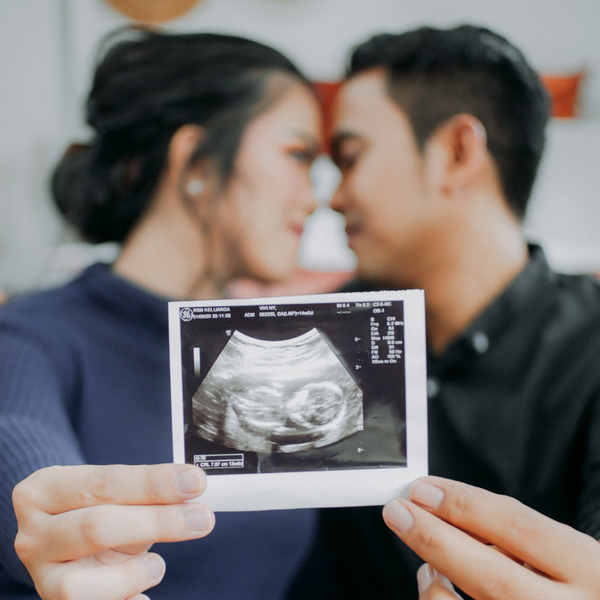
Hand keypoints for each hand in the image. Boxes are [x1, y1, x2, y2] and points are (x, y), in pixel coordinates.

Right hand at [12, 463, 214, 599]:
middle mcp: (33, 534)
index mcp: (45, 489)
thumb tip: (194, 486)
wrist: (69, 543)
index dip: (154, 483)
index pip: (104, 482)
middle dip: (157, 522)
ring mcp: (39, 576)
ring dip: (131, 574)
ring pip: (78, 585)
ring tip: (156, 565)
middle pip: (97, 527)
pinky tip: (144, 595)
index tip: (195, 482)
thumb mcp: (120, 494)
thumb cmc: (102, 509)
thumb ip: (149, 490)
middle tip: (202, 518)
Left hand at [382, 476, 599, 599]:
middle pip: (490, 575)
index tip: (423, 490)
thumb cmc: (584, 587)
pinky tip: (438, 590)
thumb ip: (524, 536)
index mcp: (592, 571)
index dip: (464, 504)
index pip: (518, 527)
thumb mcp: (571, 554)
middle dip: (434, 539)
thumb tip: (453, 510)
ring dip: (435, 585)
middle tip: (398, 513)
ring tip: (425, 562)